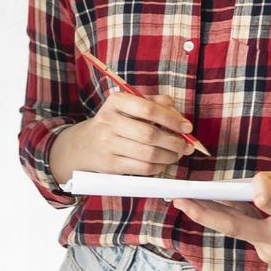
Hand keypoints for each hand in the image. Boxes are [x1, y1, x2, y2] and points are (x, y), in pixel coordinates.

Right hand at [50, 91, 198, 184]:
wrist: (83, 144)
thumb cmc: (114, 122)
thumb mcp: (128, 105)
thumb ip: (153, 102)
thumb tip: (177, 113)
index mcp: (116, 101)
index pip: (148, 108)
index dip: (171, 119)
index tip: (187, 127)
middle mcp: (109, 121)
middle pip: (150, 134)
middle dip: (174, 141)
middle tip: (186, 145)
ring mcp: (108, 144)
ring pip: (148, 154)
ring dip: (169, 156)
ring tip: (177, 154)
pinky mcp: (111, 164)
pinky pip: (142, 168)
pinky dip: (158, 167)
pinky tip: (162, 162)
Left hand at [171, 172, 270, 270]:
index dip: (265, 191)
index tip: (265, 179)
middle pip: (237, 224)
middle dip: (208, 212)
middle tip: (182, 199)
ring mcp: (269, 247)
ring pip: (233, 227)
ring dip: (206, 213)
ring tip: (181, 198)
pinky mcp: (264, 250)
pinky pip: (242, 228)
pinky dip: (225, 215)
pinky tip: (206, 203)